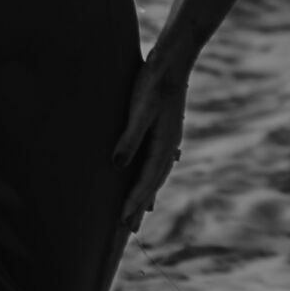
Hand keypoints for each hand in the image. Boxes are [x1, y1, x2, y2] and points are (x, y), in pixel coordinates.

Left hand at [111, 52, 188, 232]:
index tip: (123, 220)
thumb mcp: (139, 109)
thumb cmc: (153, 83)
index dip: (134, 201)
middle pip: (153, 183)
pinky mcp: (164, 131)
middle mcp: (170, 146)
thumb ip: (129, 137)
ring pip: (156, 175)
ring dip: (146, 194)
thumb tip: (117, 166)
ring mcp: (169, 140)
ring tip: (139, 213)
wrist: (172, 61)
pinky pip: (157, 163)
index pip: (147, 180)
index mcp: (165, 144)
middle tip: (128, 229)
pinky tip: (148, 181)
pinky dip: (150, 178)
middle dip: (140, 205)